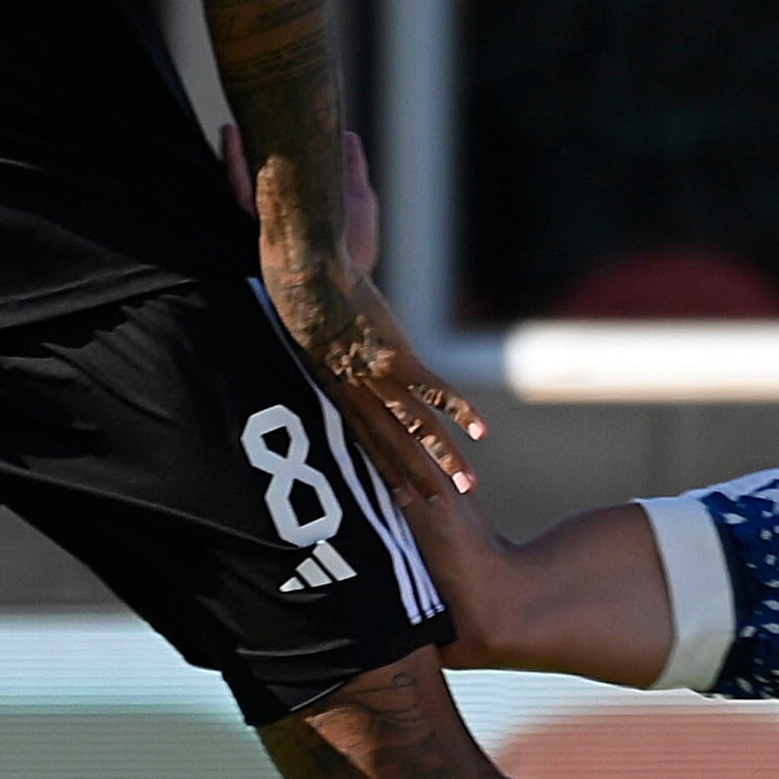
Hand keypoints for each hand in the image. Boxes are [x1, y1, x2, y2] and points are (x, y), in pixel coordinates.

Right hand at [222, 123, 383, 278]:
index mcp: (298, 204)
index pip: (279, 169)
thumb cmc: (355, 250)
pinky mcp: (261, 231)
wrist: (346, 287)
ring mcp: (267, 222)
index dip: (271, 144)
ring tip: (231, 129)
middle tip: (245, 116)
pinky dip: (237, 173)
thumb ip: (350, 169)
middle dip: (246, 146)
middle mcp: (279, 212)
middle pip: (256, 172)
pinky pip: (243, 198)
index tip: (272, 116)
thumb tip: (348, 135)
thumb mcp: (358, 200)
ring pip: (242, 183)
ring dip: (234, 156)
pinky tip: (234, 150)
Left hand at [263, 246, 482, 498]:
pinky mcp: (395, 354)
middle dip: (418, 478)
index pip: (365, 438)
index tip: (401, 498)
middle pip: (392, 444)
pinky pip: (432, 389)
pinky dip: (458, 410)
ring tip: (467, 484)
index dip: (385, 469)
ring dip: (444, 458)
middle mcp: (356, 391)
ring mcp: (377, 375)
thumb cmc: (298, 290)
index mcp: (335, 387)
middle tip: (441, 507)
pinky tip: (480, 431)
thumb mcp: (307, 328)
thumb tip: (336, 346)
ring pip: (416, 427)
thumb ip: (326, 345)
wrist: (303, 270)